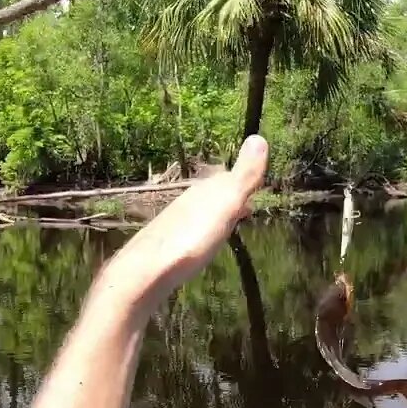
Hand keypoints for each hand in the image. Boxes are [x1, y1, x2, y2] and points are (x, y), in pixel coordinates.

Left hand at [90, 135, 268, 314]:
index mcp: (204, 191)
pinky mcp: (167, 246)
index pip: (228, 179)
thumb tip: (258, 137)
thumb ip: (244, 176)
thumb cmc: (192, 237)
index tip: (258, 188)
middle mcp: (188, 202)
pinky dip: (202, 234)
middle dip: (230, 199)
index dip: (244, 182)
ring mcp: (175, 224)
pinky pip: (191, 233)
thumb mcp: (226, 204)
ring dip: (216, 218)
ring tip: (229, 227)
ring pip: (201, 214)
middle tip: (247, 208)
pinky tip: (203, 246)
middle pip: (213, 195)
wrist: (148, 270)